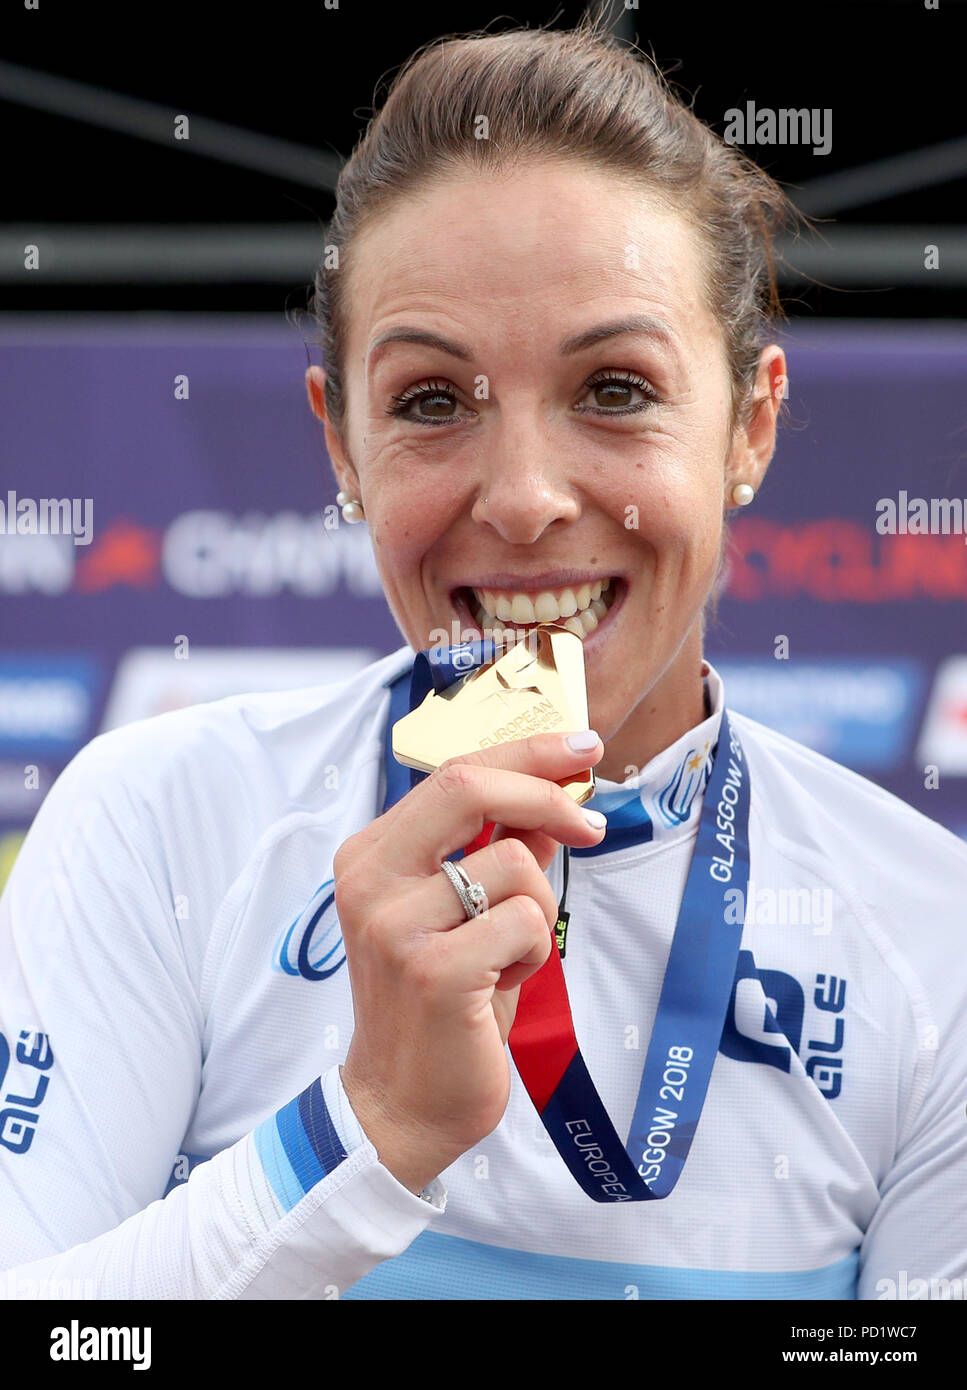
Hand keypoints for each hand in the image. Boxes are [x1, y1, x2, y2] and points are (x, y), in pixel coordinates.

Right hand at [334, 730, 604, 1193]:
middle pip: (468, 786)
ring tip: (509, 956)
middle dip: (545, 792)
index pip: (453, 773)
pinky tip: (502, 984)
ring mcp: (395, 924)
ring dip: (537, 909)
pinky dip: (533, 952)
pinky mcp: (432, 970)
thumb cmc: (441, 1005)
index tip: (582, 746)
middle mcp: (370, 879)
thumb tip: (554, 796)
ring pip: (513, 863)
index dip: (525, 752)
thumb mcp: (466, 914)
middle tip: (590, 822)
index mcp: (371, 855)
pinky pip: (524, 922)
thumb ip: (499, 850)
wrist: (401, 1104)